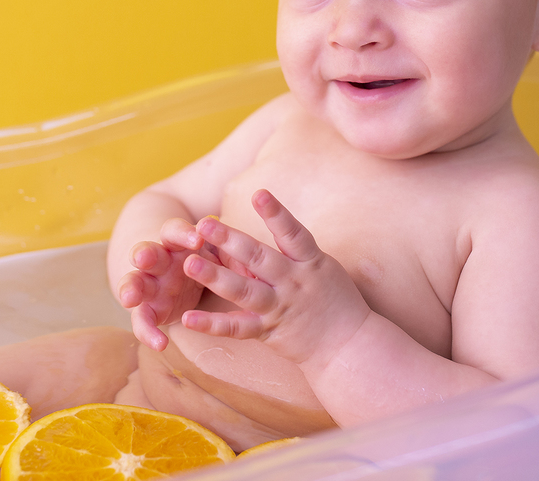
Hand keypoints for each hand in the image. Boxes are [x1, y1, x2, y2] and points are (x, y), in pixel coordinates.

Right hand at [116, 217, 216, 350]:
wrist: (181, 279)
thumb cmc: (199, 260)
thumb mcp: (209, 250)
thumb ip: (216, 244)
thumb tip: (224, 228)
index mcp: (175, 243)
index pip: (173, 231)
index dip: (183, 233)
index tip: (198, 239)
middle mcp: (158, 261)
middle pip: (146, 252)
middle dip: (143, 253)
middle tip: (143, 257)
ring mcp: (149, 284)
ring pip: (134, 282)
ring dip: (129, 288)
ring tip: (129, 298)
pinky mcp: (148, 309)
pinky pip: (142, 320)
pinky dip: (148, 333)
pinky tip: (160, 344)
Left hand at [179, 190, 371, 367]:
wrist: (350, 345)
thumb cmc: (335, 300)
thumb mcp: (322, 267)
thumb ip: (294, 250)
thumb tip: (270, 225)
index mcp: (310, 262)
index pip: (293, 234)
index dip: (277, 213)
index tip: (259, 193)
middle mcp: (293, 282)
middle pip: (259, 258)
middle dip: (230, 240)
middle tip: (204, 224)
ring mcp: (280, 307)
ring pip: (244, 291)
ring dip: (215, 277)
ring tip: (189, 264)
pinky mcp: (269, 331)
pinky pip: (237, 328)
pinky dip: (212, 325)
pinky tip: (188, 319)